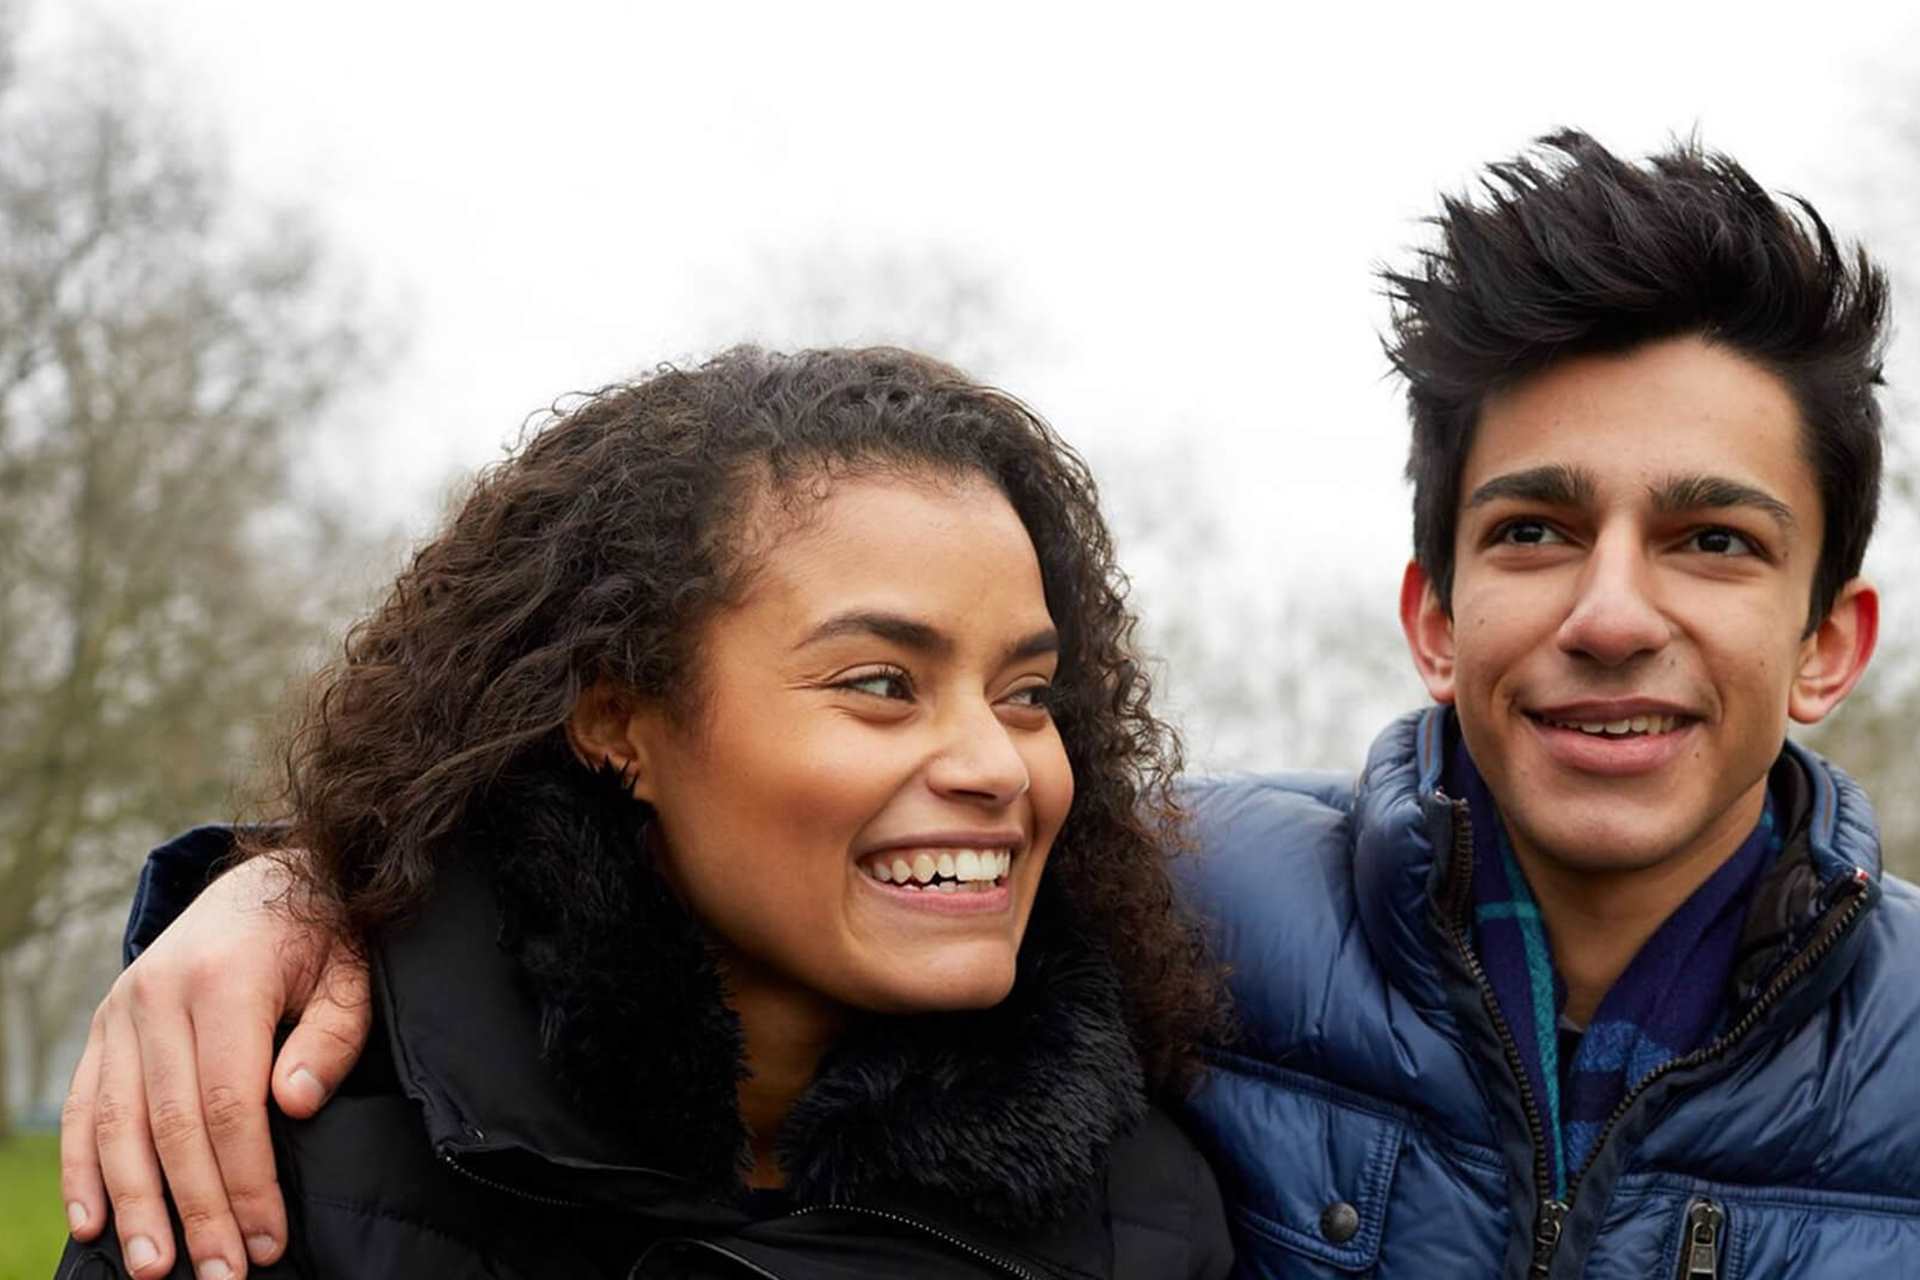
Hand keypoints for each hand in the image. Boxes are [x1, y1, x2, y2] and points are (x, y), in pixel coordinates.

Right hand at [60, 854, 371, 1279]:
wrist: (267, 879)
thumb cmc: (322, 935)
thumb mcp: (350, 972)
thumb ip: (332, 1035)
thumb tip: (293, 1106)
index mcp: (225, 979)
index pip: (229, 1102)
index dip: (246, 1179)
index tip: (267, 1240)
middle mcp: (160, 993)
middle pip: (171, 1123)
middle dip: (195, 1209)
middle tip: (219, 1276)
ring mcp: (122, 1009)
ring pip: (118, 1123)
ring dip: (134, 1204)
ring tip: (155, 1269)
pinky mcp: (105, 1024)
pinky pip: (84, 1105)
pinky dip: (83, 1167)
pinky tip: (94, 1222)